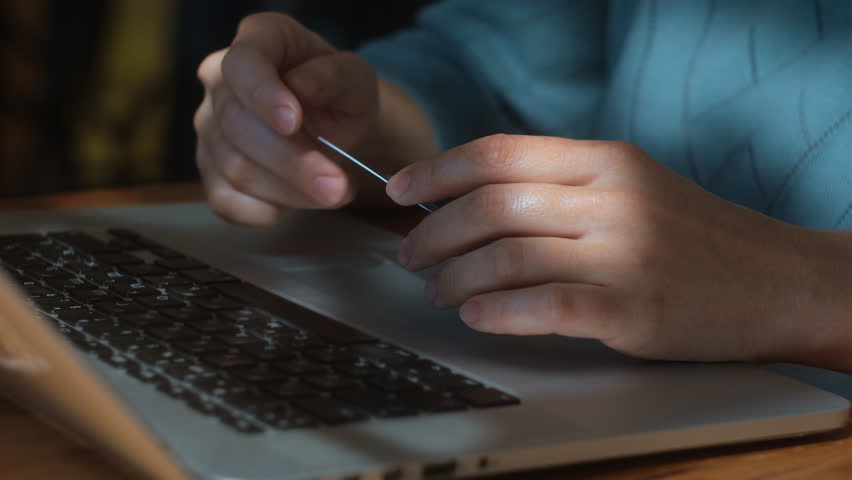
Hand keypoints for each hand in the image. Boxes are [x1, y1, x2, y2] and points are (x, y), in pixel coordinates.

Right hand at [194, 13, 378, 225]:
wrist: (334, 129)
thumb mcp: (356, 81)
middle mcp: (220, 80)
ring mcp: (209, 127)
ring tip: (335, 193)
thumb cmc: (340, 95)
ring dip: (290, 191)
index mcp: (258, 41)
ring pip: (236, 168)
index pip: (243, 64)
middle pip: (238, 125)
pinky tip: (298, 204)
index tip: (293, 121)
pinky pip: (227, 201)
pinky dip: (266, 211)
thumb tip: (302, 85)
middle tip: (339, 187)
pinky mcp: (210, 171)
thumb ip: (336, 76)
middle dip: (293, 162)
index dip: (263, 93)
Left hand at [385, 134, 844, 364]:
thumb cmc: (694, 236)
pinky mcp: (632, 309)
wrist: (777, 280)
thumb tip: (473, 200)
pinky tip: (476, 317)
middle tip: (409, 256)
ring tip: (439, 293)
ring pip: (507, 257)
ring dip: (455, 278)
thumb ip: (561, 186)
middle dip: (433, 233)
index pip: (499, 153)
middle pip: (491, 206)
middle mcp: (610, 199)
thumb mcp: (631, 186)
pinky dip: (497, 312)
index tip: (401, 190)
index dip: (437, 171)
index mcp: (604, 160)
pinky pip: (544, 306)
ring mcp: (623, 254)